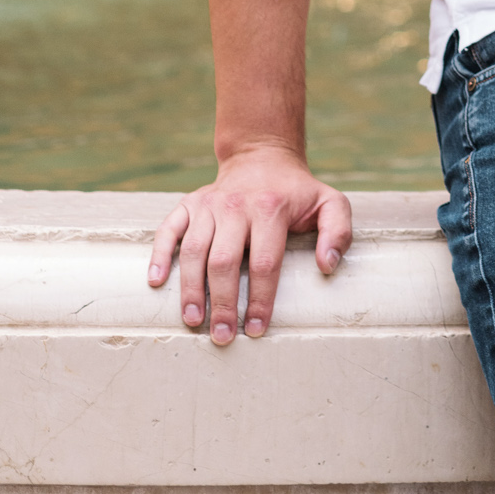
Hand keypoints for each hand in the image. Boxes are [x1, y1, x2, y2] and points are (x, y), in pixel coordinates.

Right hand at [146, 145, 351, 342]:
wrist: (263, 156)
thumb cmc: (298, 192)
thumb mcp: (330, 203)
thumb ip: (338, 232)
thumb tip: (327, 266)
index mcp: (271, 207)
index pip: (265, 263)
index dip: (259, 299)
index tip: (256, 328)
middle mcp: (236, 205)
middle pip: (224, 262)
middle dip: (222, 304)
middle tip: (221, 337)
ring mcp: (209, 204)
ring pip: (193, 251)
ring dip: (190, 289)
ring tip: (194, 321)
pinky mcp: (189, 203)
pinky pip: (168, 229)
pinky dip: (159, 254)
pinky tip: (156, 281)